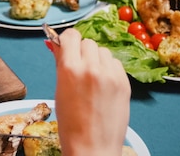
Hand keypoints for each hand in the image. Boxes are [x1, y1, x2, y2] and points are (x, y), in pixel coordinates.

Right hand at [47, 29, 130, 155]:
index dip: (68, 41)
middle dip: (82, 51)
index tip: (67, 46)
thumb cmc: (71, 125)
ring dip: (97, 59)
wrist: (93, 148)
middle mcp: (91, 68)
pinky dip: (109, 69)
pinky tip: (104, 85)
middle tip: (79, 66)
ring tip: (93, 78)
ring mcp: (110, 75)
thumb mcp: (59, 90)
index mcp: (69, 69)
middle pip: (88, 42)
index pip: (71, 36)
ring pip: (103, 51)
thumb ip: (61, 64)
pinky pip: (116, 64)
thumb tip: (55, 44)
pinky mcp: (124, 82)